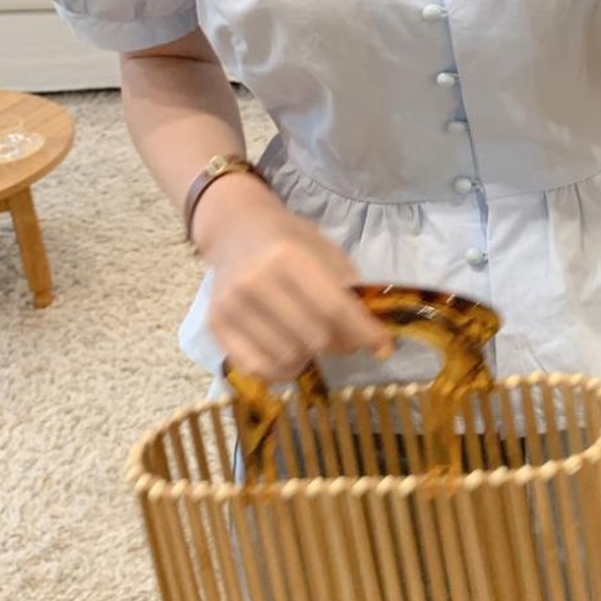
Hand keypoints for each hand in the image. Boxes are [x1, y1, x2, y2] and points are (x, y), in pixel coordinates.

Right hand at [194, 173, 370, 379]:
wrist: (234, 229)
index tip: (385, 347)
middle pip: (314, 338)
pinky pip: (258, 370)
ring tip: (311, 339)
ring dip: (310, 357)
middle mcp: (256, 282)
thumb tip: (373, 331)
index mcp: (288, 255)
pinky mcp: (216, 327)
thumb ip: (346, 286)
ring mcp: (232, 307)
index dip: (364, 331)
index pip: (334, 307)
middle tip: (346, 339)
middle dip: (341, 344)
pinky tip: (288, 353)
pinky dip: (282, 370)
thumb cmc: (286, 238)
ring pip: (288, 359)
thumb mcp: (322, 248)